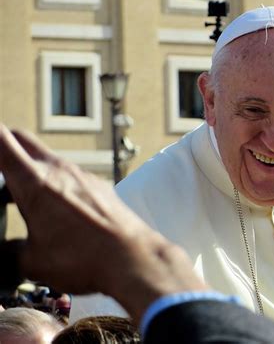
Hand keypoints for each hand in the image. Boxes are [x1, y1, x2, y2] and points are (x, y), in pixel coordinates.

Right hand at [0, 125, 208, 319]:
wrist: (133, 257)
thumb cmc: (82, 259)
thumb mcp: (32, 261)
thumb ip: (9, 252)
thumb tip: (6, 251)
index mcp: (35, 181)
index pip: (2, 139)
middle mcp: (60, 169)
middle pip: (23, 140)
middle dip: (3, 149)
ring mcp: (82, 175)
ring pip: (47, 160)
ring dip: (30, 172)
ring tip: (20, 202)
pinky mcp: (99, 185)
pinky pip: (70, 175)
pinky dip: (55, 184)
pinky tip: (56, 212)